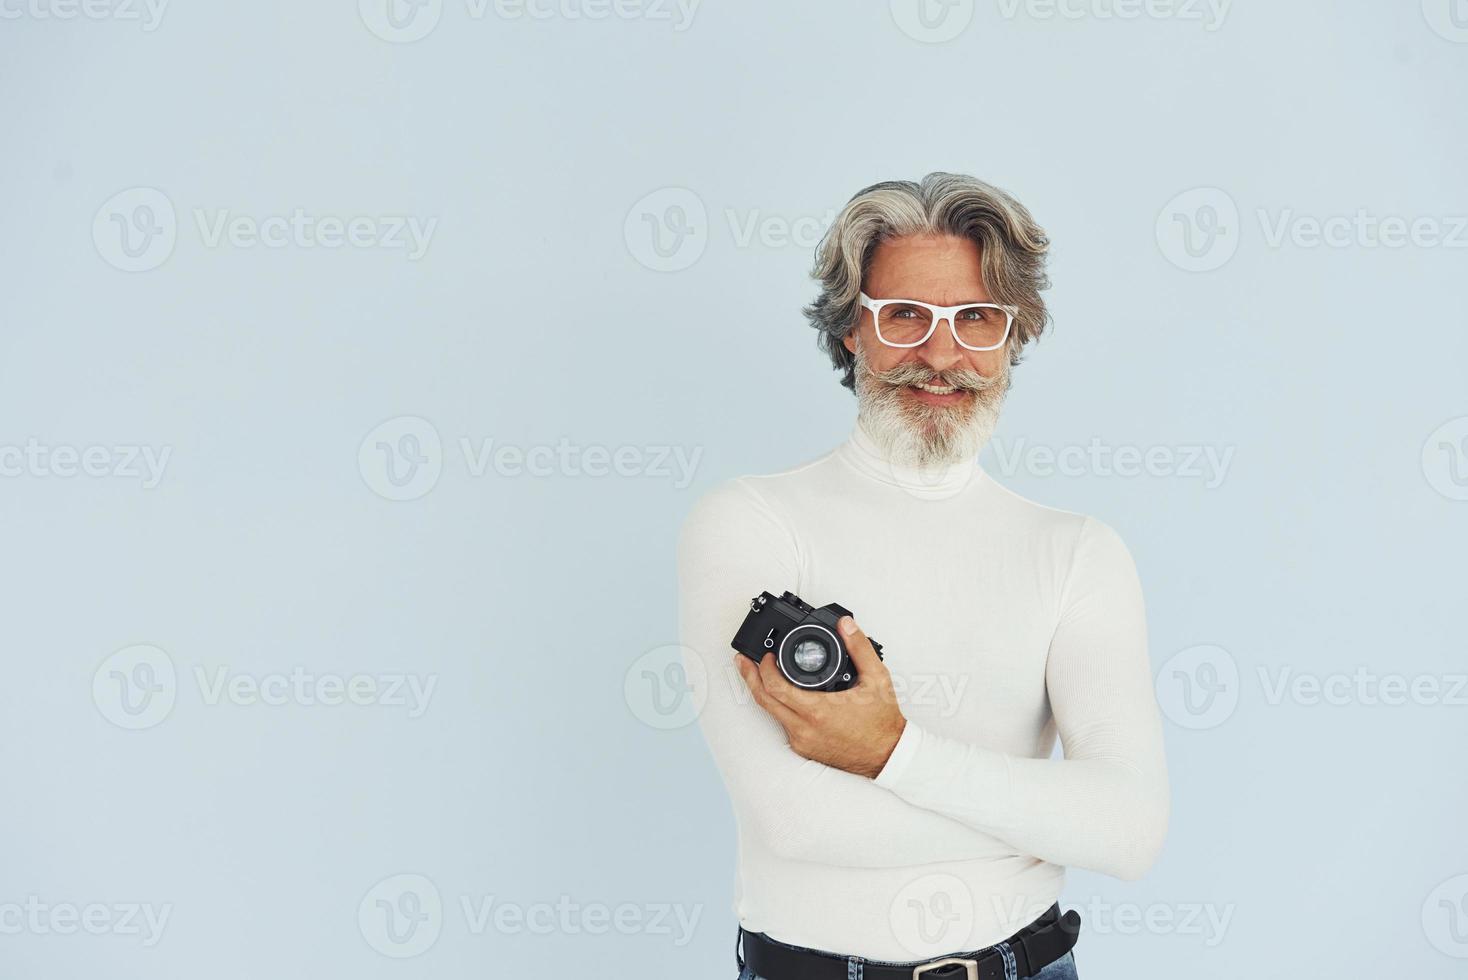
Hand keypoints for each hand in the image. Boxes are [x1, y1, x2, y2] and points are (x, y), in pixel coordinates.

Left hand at [734, 615, 906, 778]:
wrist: (888, 755)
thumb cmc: (882, 721)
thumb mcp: (877, 678)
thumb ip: (860, 647)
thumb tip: (846, 624)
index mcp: (818, 711)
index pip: (775, 688)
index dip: (764, 669)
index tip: (766, 655)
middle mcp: (805, 729)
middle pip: (763, 701)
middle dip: (749, 677)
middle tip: (742, 660)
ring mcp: (802, 741)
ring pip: (771, 714)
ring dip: (763, 692)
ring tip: (757, 673)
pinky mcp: (804, 749)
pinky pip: (784, 725)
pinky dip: (779, 708)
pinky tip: (782, 695)